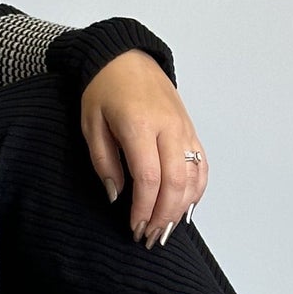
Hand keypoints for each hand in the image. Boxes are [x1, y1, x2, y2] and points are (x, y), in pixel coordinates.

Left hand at [80, 51, 210, 247]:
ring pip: (193, 176)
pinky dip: (197, 189)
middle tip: (151, 237)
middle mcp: (168, 128)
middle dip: (164, 215)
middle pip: (175, 182)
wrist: (125, 56)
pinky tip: (186, 208)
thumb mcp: (91, 124)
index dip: (143, 209)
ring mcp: (184, 128)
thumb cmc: (104, 88)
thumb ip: (104, 162)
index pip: (149, 178)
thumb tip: (117, 196)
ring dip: (182, 208)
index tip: (134, 228)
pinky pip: (201, 165)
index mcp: (140, 125)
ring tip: (166, 229)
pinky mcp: (191, 129)